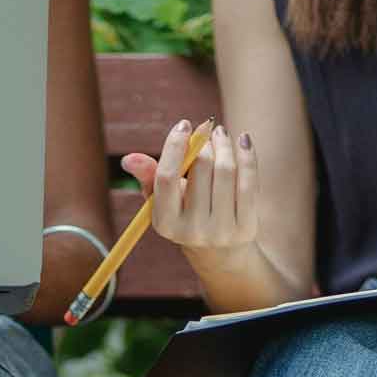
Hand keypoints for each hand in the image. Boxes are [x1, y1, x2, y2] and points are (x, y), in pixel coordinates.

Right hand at [121, 119, 257, 269]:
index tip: (184, 124)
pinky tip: (244, 142)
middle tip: (208, 131)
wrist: (219, 252)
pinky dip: (247, 156)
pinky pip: (248, 182)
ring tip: (222, 136)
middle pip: (201, 169)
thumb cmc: (186, 215)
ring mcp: (221, 231)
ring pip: (226, 171)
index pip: (166, 177)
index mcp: (165, 223)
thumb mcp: (163, 200)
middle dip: (205, 142)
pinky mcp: (246, 228)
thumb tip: (128, 158)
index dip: (175, 146)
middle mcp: (192, 231)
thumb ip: (149, 177)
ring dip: (224, 145)